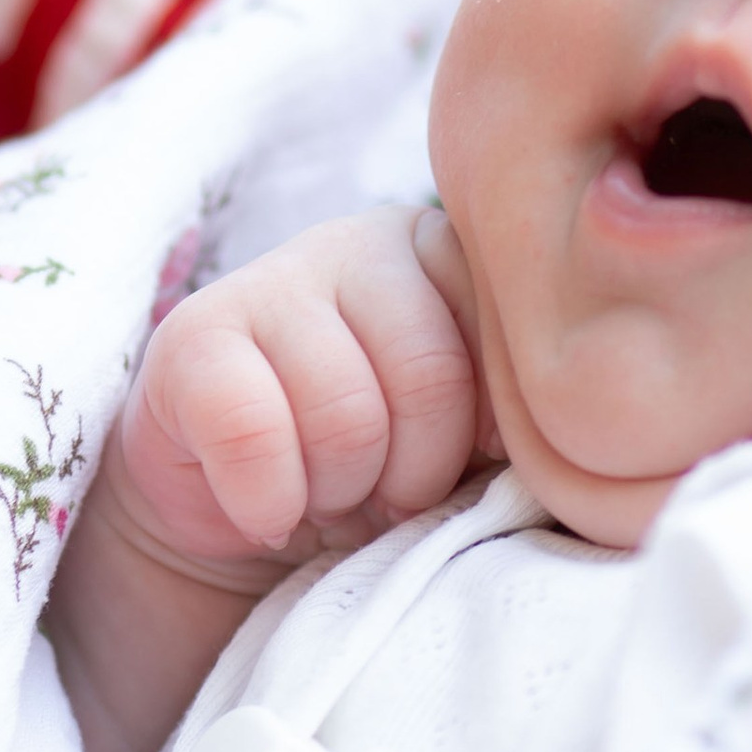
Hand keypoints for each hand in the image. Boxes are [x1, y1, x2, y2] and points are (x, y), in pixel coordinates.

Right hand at [105, 208, 486, 583]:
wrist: (249, 510)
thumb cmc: (384, 469)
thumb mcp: (470, 440)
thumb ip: (518, 415)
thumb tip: (561, 440)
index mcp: (455, 256)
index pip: (507, 349)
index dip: (487, 439)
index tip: (462, 468)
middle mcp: (369, 242)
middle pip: (429, 378)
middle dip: (413, 477)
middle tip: (385, 497)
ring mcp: (272, 275)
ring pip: (344, 413)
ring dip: (339, 494)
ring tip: (328, 496)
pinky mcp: (190, 334)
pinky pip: (252, 433)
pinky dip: (268, 502)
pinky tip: (269, 508)